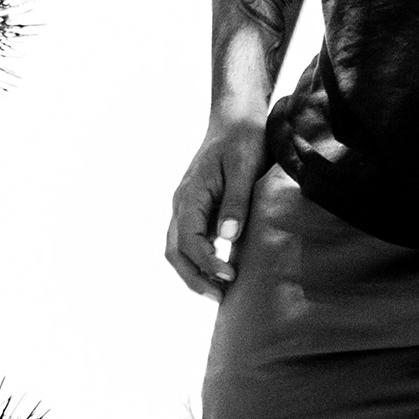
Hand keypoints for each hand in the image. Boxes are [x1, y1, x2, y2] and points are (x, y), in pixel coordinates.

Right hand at [164, 115, 269, 296]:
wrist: (236, 120)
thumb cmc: (242, 139)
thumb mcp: (244, 167)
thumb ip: (236, 201)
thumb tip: (228, 238)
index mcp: (190, 194)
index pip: (188, 238)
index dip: (206, 262)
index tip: (230, 275)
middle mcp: (182, 204)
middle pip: (175, 251)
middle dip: (194, 278)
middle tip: (221, 298)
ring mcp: (188, 208)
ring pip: (179, 249)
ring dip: (196, 273)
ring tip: (222, 293)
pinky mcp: (200, 211)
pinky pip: (193, 242)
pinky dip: (202, 261)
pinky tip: (223, 273)